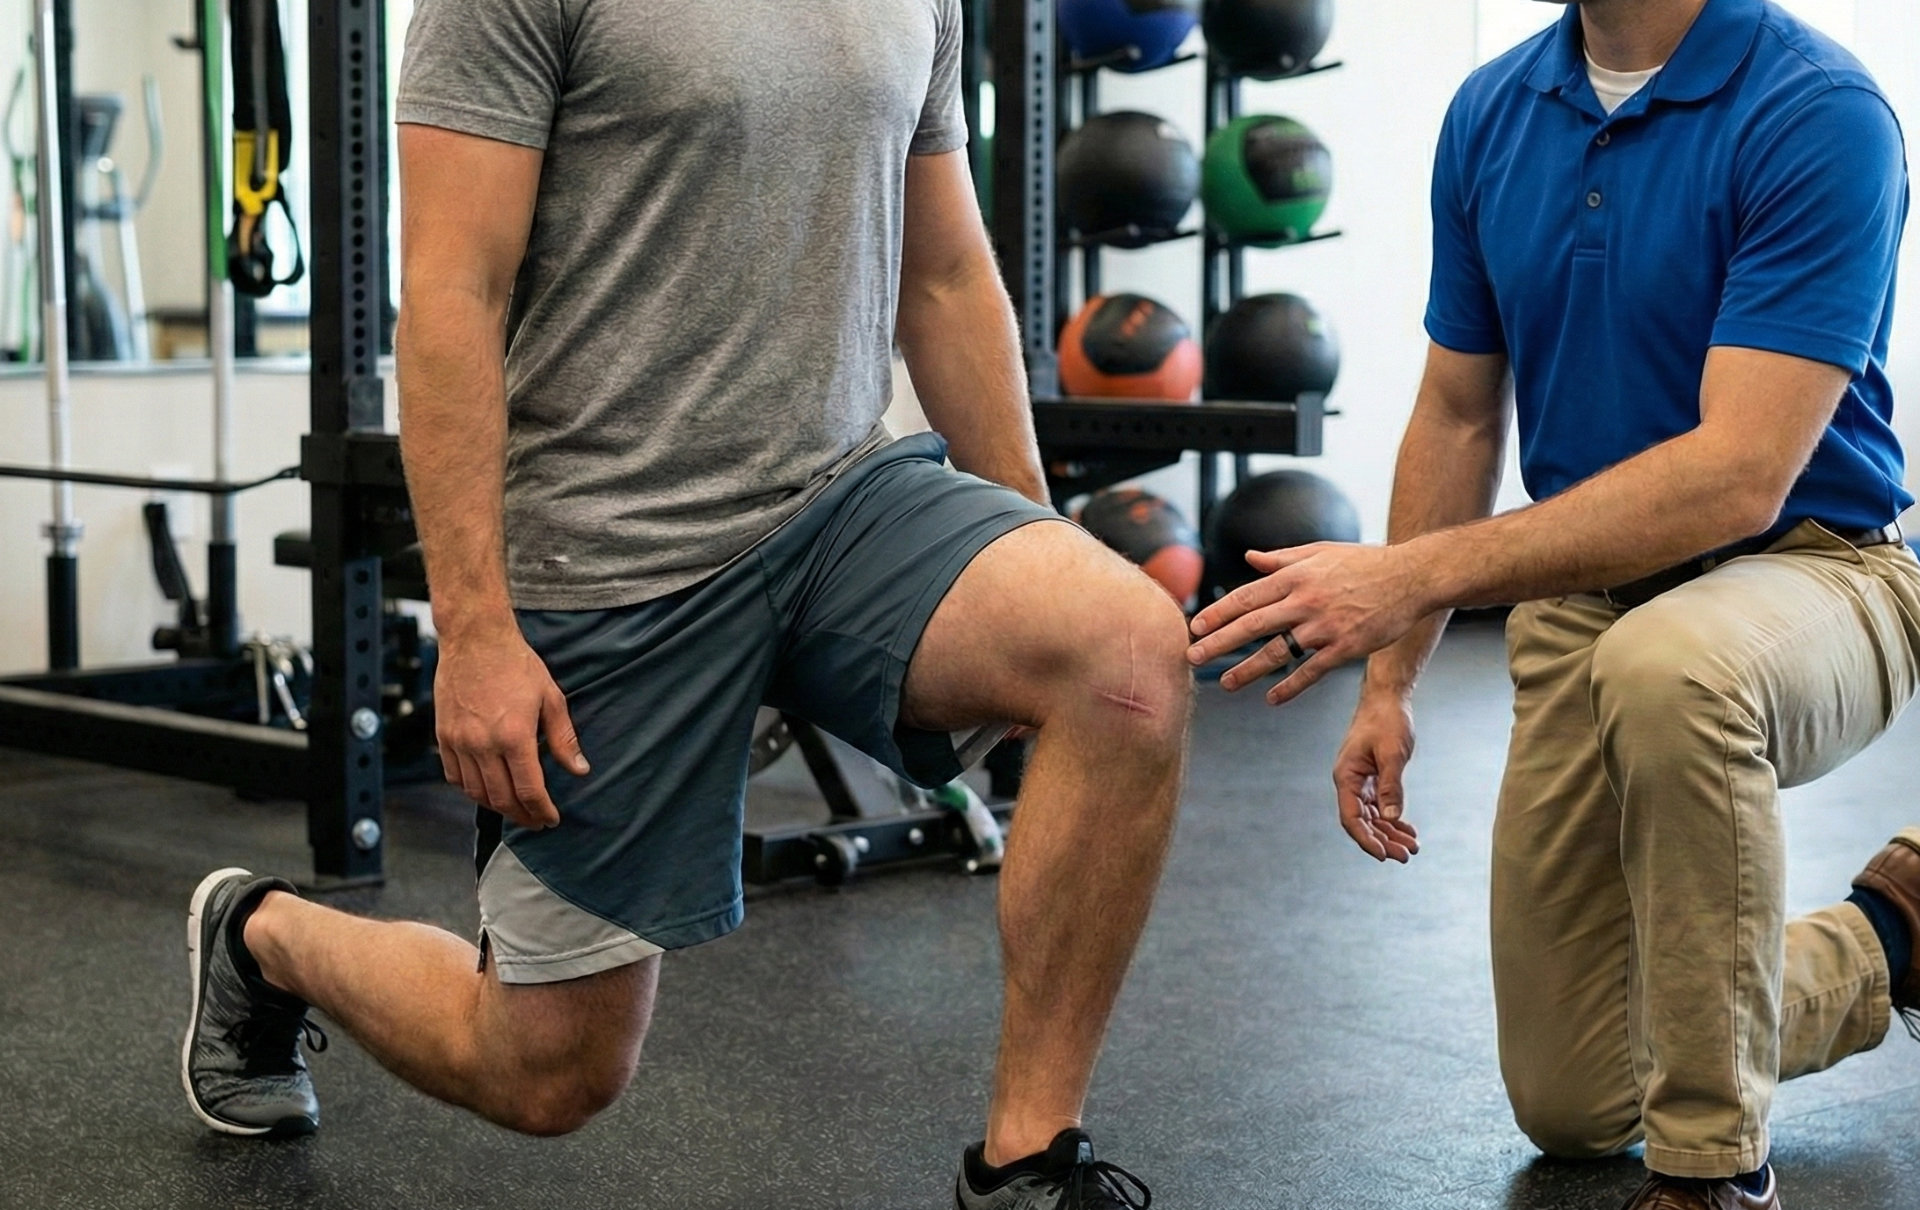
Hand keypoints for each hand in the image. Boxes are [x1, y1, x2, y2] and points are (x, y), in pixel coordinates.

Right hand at [435, 625, 589, 828]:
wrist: (475, 640)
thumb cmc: (516, 664)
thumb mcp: (551, 698)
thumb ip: (564, 739)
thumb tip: (580, 770)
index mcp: (514, 736)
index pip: (529, 790)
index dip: (541, 811)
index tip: (550, 819)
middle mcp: (483, 744)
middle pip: (501, 798)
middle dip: (521, 815)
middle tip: (535, 820)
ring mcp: (459, 742)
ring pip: (475, 792)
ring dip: (496, 806)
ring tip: (514, 808)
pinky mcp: (443, 736)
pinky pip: (454, 776)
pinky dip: (470, 790)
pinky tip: (485, 790)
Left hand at [1187, 542, 1437, 704]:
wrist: (1411, 577)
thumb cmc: (1364, 562)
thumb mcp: (1320, 551)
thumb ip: (1282, 557)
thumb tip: (1249, 557)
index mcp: (1295, 575)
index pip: (1247, 597)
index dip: (1218, 613)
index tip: (1196, 627)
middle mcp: (1305, 601)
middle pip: (1253, 625)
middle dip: (1219, 643)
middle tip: (1192, 657)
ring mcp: (1325, 626)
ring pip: (1277, 652)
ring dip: (1247, 669)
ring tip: (1225, 683)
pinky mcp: (1345, 647)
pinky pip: (1311, 671)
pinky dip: (1290, 687)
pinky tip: (1271, 698)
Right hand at [1335, 688, 1420, 862]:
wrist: (1387, 699)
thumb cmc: (1386, 720)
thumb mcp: (1392, 754)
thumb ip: (1390, 786)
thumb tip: (1390, 818)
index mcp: (1346, 776)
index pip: (1352, 818)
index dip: (1367, 839)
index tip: (1384, 855)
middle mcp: (1349, 782)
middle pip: (1362, 822)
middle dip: (1383, 841)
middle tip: (1406, 856)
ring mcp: (1360, 781)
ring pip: (1372, 816)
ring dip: (1390, 833)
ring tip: (1411, 848)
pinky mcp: (1371, 778)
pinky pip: (1379, 806)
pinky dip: (1393, 819)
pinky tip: (1407, 830)